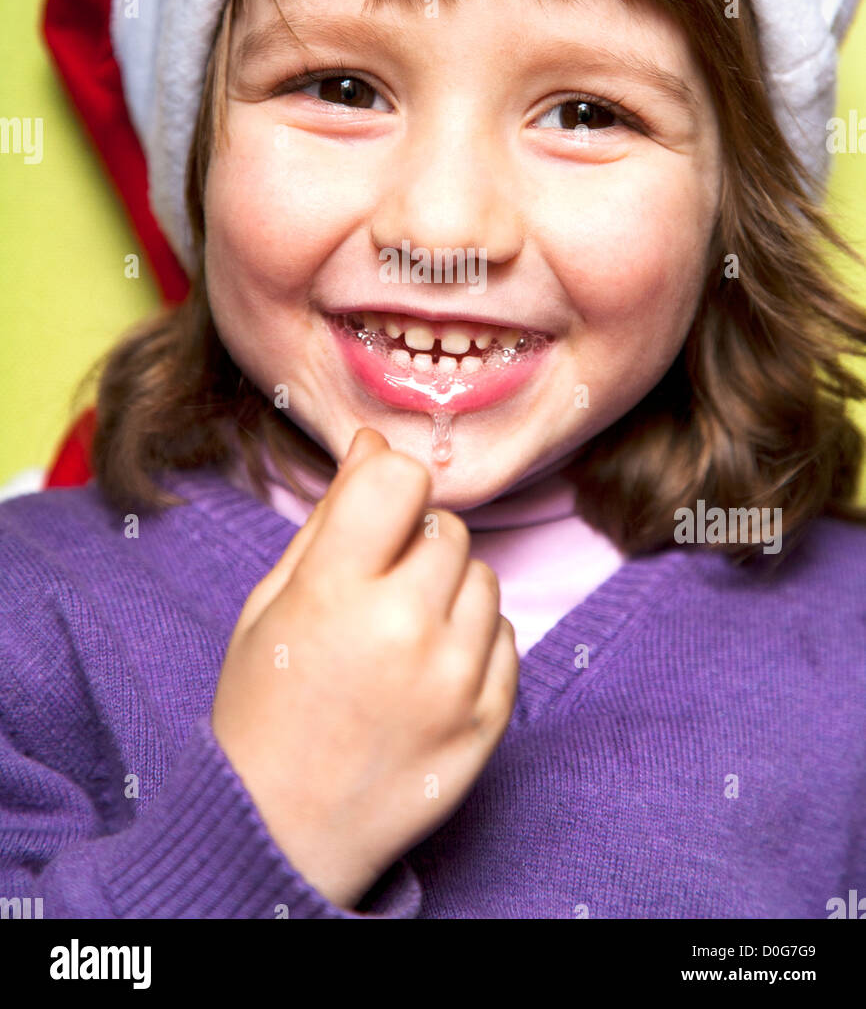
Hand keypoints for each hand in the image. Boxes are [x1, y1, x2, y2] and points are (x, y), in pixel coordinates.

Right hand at [211, 427, 518, 908]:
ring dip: (450, 592)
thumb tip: (370, 443)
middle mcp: (404, 629)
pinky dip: (475, 644)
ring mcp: (453, 680)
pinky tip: (427, 671)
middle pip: (450, 529)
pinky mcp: (488, 721)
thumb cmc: (264, 706)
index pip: (402, 479)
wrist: (279, 832)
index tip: (375, 515)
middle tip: (376, 591)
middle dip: (417, 545)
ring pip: (485, 579)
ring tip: (401, 635)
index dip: (390, 487)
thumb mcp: (273, 602)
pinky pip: (508, 637)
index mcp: (336, 592)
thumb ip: (330, 517)